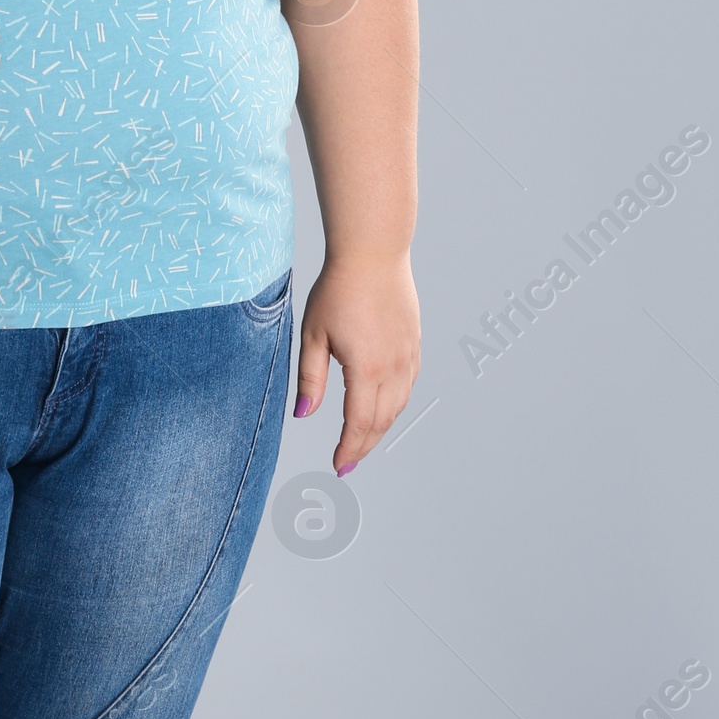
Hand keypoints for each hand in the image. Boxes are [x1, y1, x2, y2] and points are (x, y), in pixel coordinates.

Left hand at [293, 251, 419, 473]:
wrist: (373, 253)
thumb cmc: (338, 289)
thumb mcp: (313, 334)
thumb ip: (310, 378)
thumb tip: (304, 415)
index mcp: (366, 369)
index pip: (358, 423)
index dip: (348, 449)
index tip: (337, 466)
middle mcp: (393, 368)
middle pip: (381, 421)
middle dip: (363, 445)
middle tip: (348, 462)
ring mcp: (408, 356)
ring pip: (398, 406)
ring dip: (381, 427)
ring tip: (362, 439)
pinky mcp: (415, 344)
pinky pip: (409, 385)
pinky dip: (396, 404)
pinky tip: (384, 406)